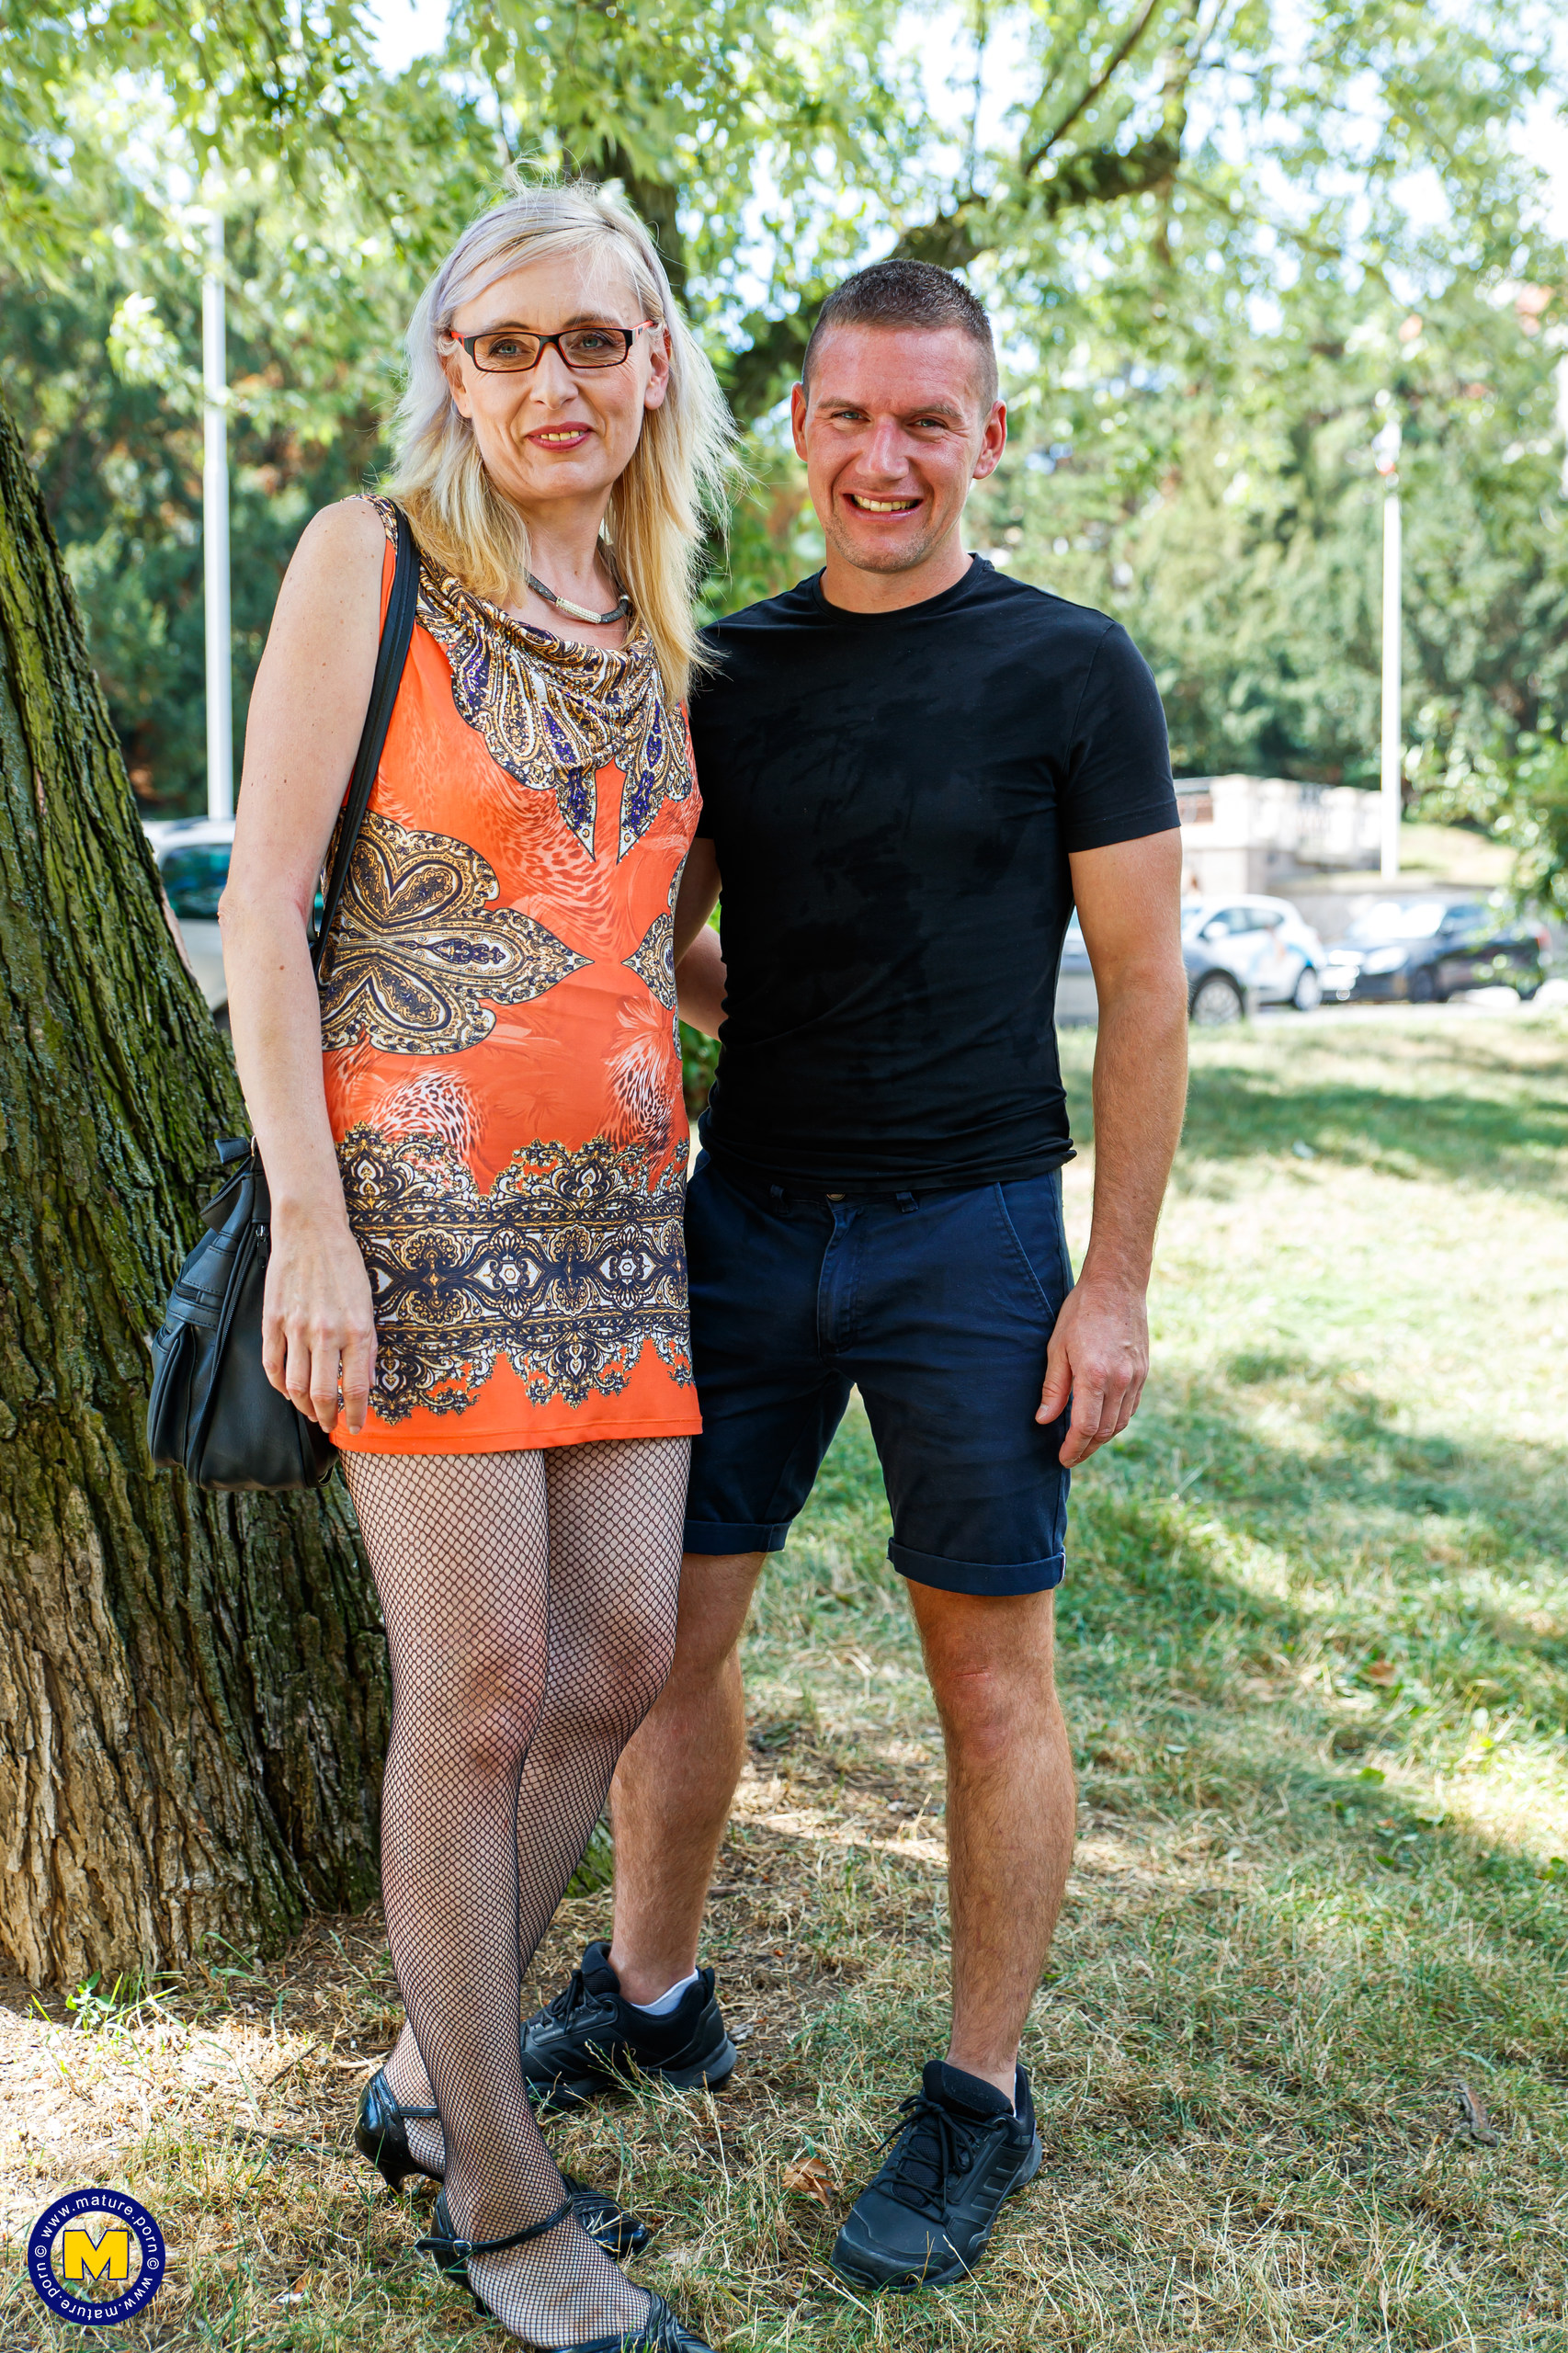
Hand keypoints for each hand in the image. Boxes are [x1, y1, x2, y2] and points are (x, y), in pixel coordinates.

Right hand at [261, 1205, 376, 1435]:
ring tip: (311, 1413)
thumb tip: (366, 1385)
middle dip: (327, 1418)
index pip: (354, 1388)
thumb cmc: (344, 1266)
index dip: (355, 1415)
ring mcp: (296, 1327)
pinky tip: (288, 1391)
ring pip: (295, 1386)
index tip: (355, 1427)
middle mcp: (327, 1333)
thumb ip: (368, 1347)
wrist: (311, 1231)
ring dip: (303, 1407)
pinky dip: (279, 1386)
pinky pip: (272, 1365)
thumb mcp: (368, 1305)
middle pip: (322, 1394)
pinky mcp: (273, 1320)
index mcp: (357, 1330)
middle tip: (329, 1425)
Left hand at [1036, 1276, 1148, 1465]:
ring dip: (1102, 1438)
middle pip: (1104, 1431)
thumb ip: (1053, 1388)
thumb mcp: (1057, 1347)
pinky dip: (1116, 1420)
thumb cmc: (1081, 1313)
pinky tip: (1102, 1421)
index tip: (1062, 1458)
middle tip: (1070, 1456)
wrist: (1117, 1286)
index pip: (1084, 1428)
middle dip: (1086, 1449)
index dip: (1073, 1449)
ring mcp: (1135, 1377)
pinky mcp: (1143, 1372)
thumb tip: (1044, 1421)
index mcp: (1094, 1376)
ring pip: (1120, 1422)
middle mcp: (1119, 1381)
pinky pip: (1131, 1407)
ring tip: (1083, 1443)